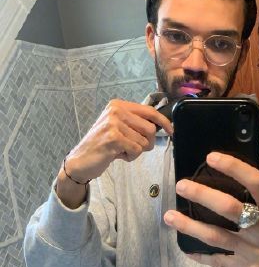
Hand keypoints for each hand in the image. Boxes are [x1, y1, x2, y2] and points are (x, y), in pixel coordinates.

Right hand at [55, 99, 172, 208]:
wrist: (80, 161)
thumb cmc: (103, 145)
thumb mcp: (118, 127)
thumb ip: (136, 122)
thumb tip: (161, 125)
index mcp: (119, 105)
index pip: (149, 111)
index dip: (163, 122)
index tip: (171, 131)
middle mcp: (116, 111)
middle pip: (150, 129)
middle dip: (146, 142)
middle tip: (132, 147)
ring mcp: (113, 123)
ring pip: (144, 141)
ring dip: (136, 151)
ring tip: (121, 150)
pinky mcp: (113, 138)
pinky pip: (136, 150)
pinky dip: (130, 157)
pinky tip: (117, 155)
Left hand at [164, 152, 258, 266]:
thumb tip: (227, 179)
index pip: (257, 182)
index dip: (234, 167)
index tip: (211, 157)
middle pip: (230, 208)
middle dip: (203, 195)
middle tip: (181, 186)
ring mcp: (255, 253)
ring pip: (217, 236)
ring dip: (190, 225)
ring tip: (169, 216)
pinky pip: (217, 261)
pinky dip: (200, 255)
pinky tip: (186, 249)